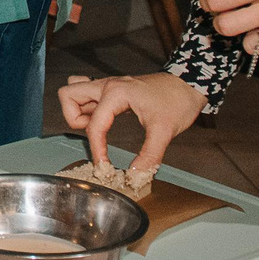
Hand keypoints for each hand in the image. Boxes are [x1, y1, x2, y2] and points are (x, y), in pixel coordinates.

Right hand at [57, 71, 206, 182]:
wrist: (190, 84)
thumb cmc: (178, 101)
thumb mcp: (165, 130)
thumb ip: (149, 155)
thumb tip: (136, 174)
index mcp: (116, 93)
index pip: (94, 125)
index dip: (96, 150)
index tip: (104, 166)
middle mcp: (108, 85)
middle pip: (69, 96)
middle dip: (74, 119)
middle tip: (92, 134)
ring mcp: (109, 85)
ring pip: (74, 90)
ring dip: (78, 110)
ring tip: (96, 125)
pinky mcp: (114, 89)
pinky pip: (88, 93)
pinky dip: (88, 106)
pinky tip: (104, 119)